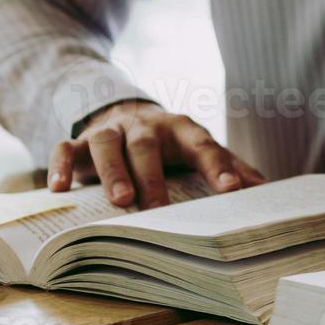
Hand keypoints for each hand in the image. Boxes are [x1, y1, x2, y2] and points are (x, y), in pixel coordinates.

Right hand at [48, 100, 265, 208]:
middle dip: (151, 175)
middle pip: (146, 145)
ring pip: (106, 144)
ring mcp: (110, 131)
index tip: (231, 190)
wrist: (125, 115)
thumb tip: (267, 190)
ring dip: (111, 171)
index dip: (217, 166)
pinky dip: (60, 166)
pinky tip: (58, 189)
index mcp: (181, 129)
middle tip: (156, 209)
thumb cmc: (171, 145)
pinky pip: (65, 148)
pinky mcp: (80, 140)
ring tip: (118, 201)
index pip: (202, 144)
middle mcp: (145, 126)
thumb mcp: (200, 151)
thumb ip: (230, 167)